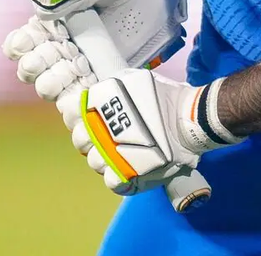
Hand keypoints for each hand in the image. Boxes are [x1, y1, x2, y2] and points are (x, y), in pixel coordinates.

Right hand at [2, 0, 193, 116]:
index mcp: (49, 21)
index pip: (19, 45)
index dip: (23, 48)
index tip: (44, 42)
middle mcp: (60, 46)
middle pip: (33, 73)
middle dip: (45, 72)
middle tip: (70, 62)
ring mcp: (81, 67)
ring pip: (55, 94)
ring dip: (63, 94)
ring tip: (83, 84)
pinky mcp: (103, 84)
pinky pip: (82, 109)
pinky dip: (81, 116)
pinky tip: (91, 112)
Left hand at [72, 70, 237, 194]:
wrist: (189, 120)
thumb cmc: (165, 97)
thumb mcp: (134, 80)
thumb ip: (112, 89)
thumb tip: (92, 96)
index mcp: (101, 103)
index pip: (71, 112)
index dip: (78, 116)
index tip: (91, 118)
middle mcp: (101, 129)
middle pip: (80, 140)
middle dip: (90, 138)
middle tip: (109, 136)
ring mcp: (112, 154)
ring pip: (94, 162)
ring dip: (105, 158)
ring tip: (122, 152)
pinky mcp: (127, 174)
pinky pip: (111, 181)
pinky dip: (117, 177)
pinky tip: (126, 168)